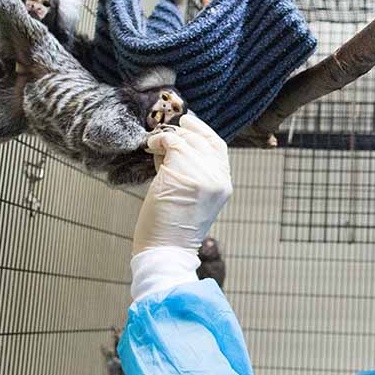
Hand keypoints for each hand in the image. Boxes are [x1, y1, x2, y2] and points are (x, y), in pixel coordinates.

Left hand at [132, 114, 231, 254]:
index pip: (218, 146)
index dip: (202, 131)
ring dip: (168, 137)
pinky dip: (158, 141)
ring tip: (154, 145)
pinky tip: (150, 148)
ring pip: (187, 139)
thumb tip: (175, 146)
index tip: (187, 123)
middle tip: (164, 131)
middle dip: (182, 132)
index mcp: (223, 184)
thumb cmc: (172, 228)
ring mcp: (204, 175)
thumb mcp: (192, 197)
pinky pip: (172, 142)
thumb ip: (193, 172)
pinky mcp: (184, 173)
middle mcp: (218, 177)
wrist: (166, 251)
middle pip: (203, 139)